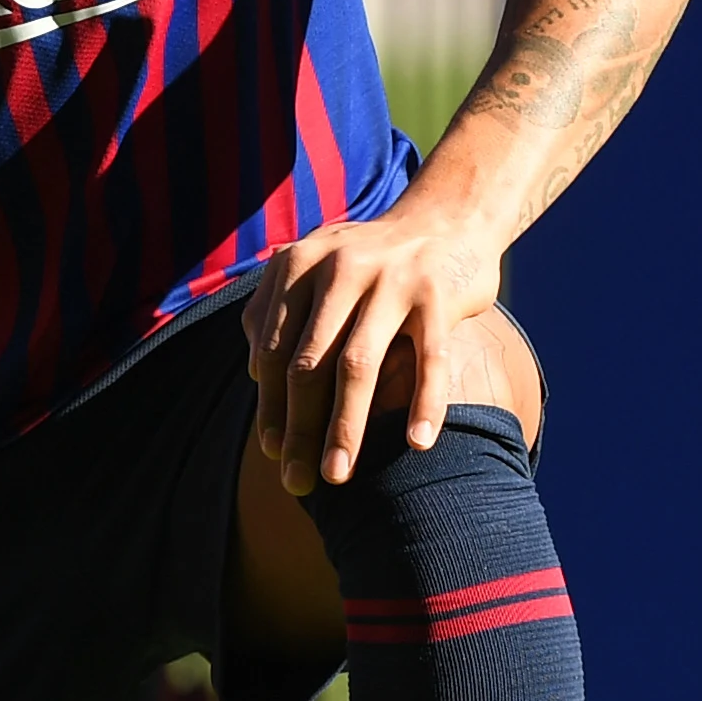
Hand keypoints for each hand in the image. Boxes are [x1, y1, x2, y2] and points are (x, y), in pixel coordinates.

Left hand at [248, 200, 504, 489]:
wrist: (447, 217)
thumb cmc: (372, 263)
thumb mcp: (317, 271)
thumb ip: (282, 314)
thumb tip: (254, 380)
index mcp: (298, 267)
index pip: (272, 350)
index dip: (270, 406)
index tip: (272, 453)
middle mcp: (339, 270)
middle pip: (308, 364)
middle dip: (299, 429)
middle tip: (297, 482)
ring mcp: (390, 280)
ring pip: (359, 365)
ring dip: (345, 427)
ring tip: (338, 475)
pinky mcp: (438, 293)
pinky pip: (430, 359)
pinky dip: (424, 404)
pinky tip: (417, 445)